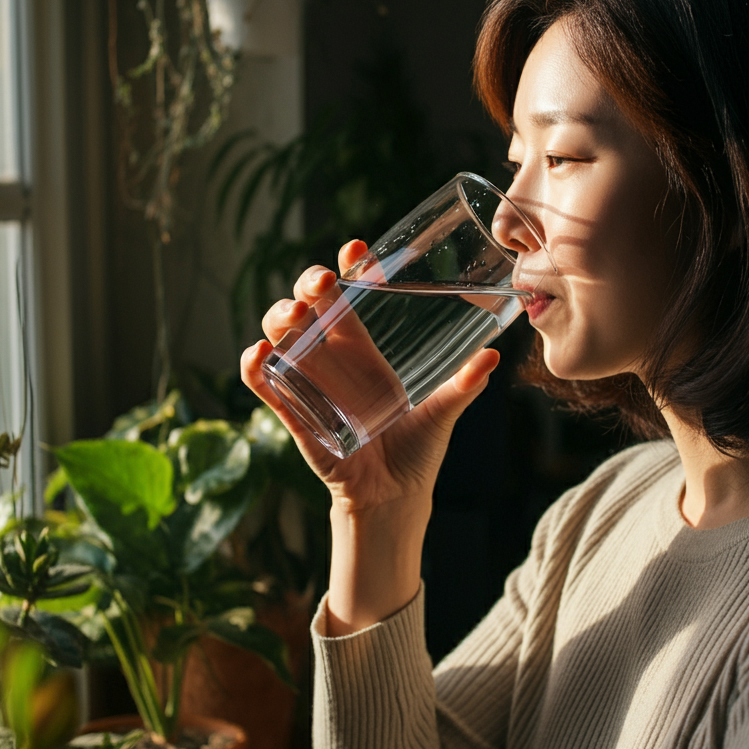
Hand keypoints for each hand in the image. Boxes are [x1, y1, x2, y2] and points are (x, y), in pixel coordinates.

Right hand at [241, 240, 499, 631]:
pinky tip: (261, 354)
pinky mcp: (294, 413)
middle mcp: (333, 361)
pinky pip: (263, 383)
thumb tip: (494, 355)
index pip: (349, 298)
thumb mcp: (442, 412)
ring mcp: (309, 383)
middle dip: (308, 286)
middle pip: (308, 308)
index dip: (349, 270)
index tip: (358, 249)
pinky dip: (253, 366)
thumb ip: (464, 384)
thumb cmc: (416, 452)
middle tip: (322, 283)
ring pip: (281, 336)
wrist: (393, 498)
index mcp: (364, 351)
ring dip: (280, 317)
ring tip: (296, 316)